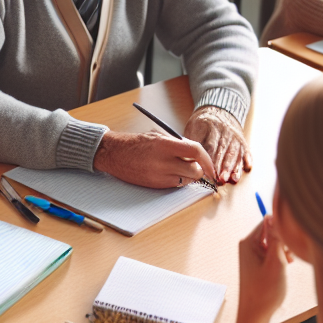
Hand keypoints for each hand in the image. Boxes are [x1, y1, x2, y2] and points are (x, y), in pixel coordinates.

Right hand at [93, 129, 215, 188]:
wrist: (112, 153)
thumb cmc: (134, 143)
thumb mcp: (157, 136)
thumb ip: (177, 144)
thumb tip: (196, 153)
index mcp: (164, 144)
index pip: (195, 151)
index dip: (207, 159)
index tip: (210, 165)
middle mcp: (162, 161)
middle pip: (195, 170)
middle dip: (199, 169)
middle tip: (195, 166)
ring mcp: (158, 175)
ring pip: (187, 180)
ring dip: (188, 176)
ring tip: (178, 168)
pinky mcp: (154, 185)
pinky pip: (175, 185)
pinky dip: (177, 180)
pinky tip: (168, 173)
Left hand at [183, 106, 251, 184]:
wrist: (219, 109)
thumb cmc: (203, 121)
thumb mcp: (193, 126)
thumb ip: (191, 142)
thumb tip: (186, 159)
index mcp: (212, 128)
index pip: (211, 147)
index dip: (210, 161)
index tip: (208, 173)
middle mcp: (226, 133)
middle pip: (225, 152)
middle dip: (223, 168)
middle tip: (221, 180)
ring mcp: (235, 137)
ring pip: (236, 154)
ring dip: (234, 168)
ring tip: (232, 179)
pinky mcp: (242, 141)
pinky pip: (246, 151)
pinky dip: (247, 160)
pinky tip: (247, 168)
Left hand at [235, 218, 289, 322]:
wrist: (255, 314)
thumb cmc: (264, 292)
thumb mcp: (275, 263)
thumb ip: (276, 239)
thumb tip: (274, 217)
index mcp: (248, 242)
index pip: (267, 222)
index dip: (281, 229)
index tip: (290, 241)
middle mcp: (248, 246)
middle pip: (271, 232)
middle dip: (284, 242)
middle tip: (289, 257)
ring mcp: (253, 255)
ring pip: (275, 244)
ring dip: (285, 251)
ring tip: (288, 265)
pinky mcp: (259, 263)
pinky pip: (273, 253)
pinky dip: (282, 258)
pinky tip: (286, 267)